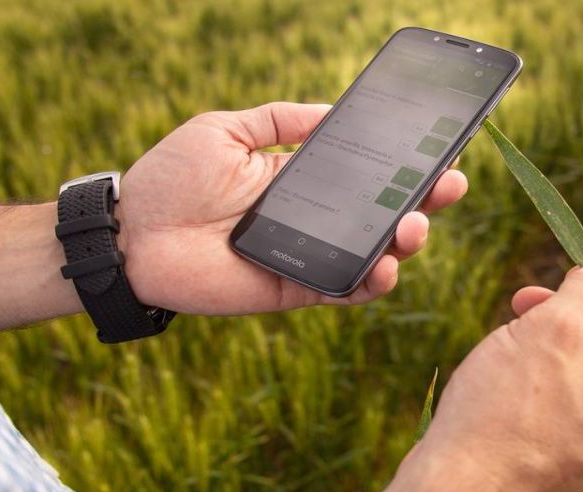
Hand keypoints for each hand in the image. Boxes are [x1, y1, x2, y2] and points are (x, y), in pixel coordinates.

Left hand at [117, 102, 469, 314]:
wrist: (131, 233)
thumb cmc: (171, 177)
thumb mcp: (227, 130)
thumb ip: (281, 120)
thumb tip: (334, 109)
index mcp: (302, 180)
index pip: (366, 173)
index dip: (406, 166)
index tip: (439, 151)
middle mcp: (313, 220)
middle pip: (383, 214)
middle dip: (425, 202)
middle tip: (450, 187)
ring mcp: (308, 256)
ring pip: (373, 255)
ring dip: (405, 243)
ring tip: (415, 226)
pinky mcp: (294, 289)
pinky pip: (342, 290)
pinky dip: (370, 283)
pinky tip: (385, 266)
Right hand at [291, 263, 582, 491]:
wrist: (457, 490)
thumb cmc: (509, 412)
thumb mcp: (556, 328)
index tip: (563, 277)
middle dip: (569, 319)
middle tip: (524, 303)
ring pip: (582, 370)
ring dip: (547, 344)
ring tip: (509, 340)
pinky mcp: (563, 459)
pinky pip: (561, 399)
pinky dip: (535, 376)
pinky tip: (500, 374)